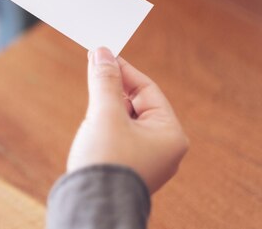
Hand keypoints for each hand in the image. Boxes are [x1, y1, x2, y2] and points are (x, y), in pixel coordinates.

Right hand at [67, 47, 188, 193]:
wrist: (91, 208)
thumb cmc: (106, 164)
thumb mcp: (105, 114)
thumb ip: (105, 81)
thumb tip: (103, 53)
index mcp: (170, 135)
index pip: (148, 90)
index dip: (124, 70)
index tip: (103, 54)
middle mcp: (163, 148)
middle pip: (138, 103)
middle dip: (114, 88)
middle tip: (94, 69)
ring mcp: (146, 159)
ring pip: (127, 119)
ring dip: (108, 107)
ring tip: (92, 105)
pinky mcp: (129, 167)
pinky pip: (120, 135)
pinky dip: (106, 124)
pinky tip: (92, 125)